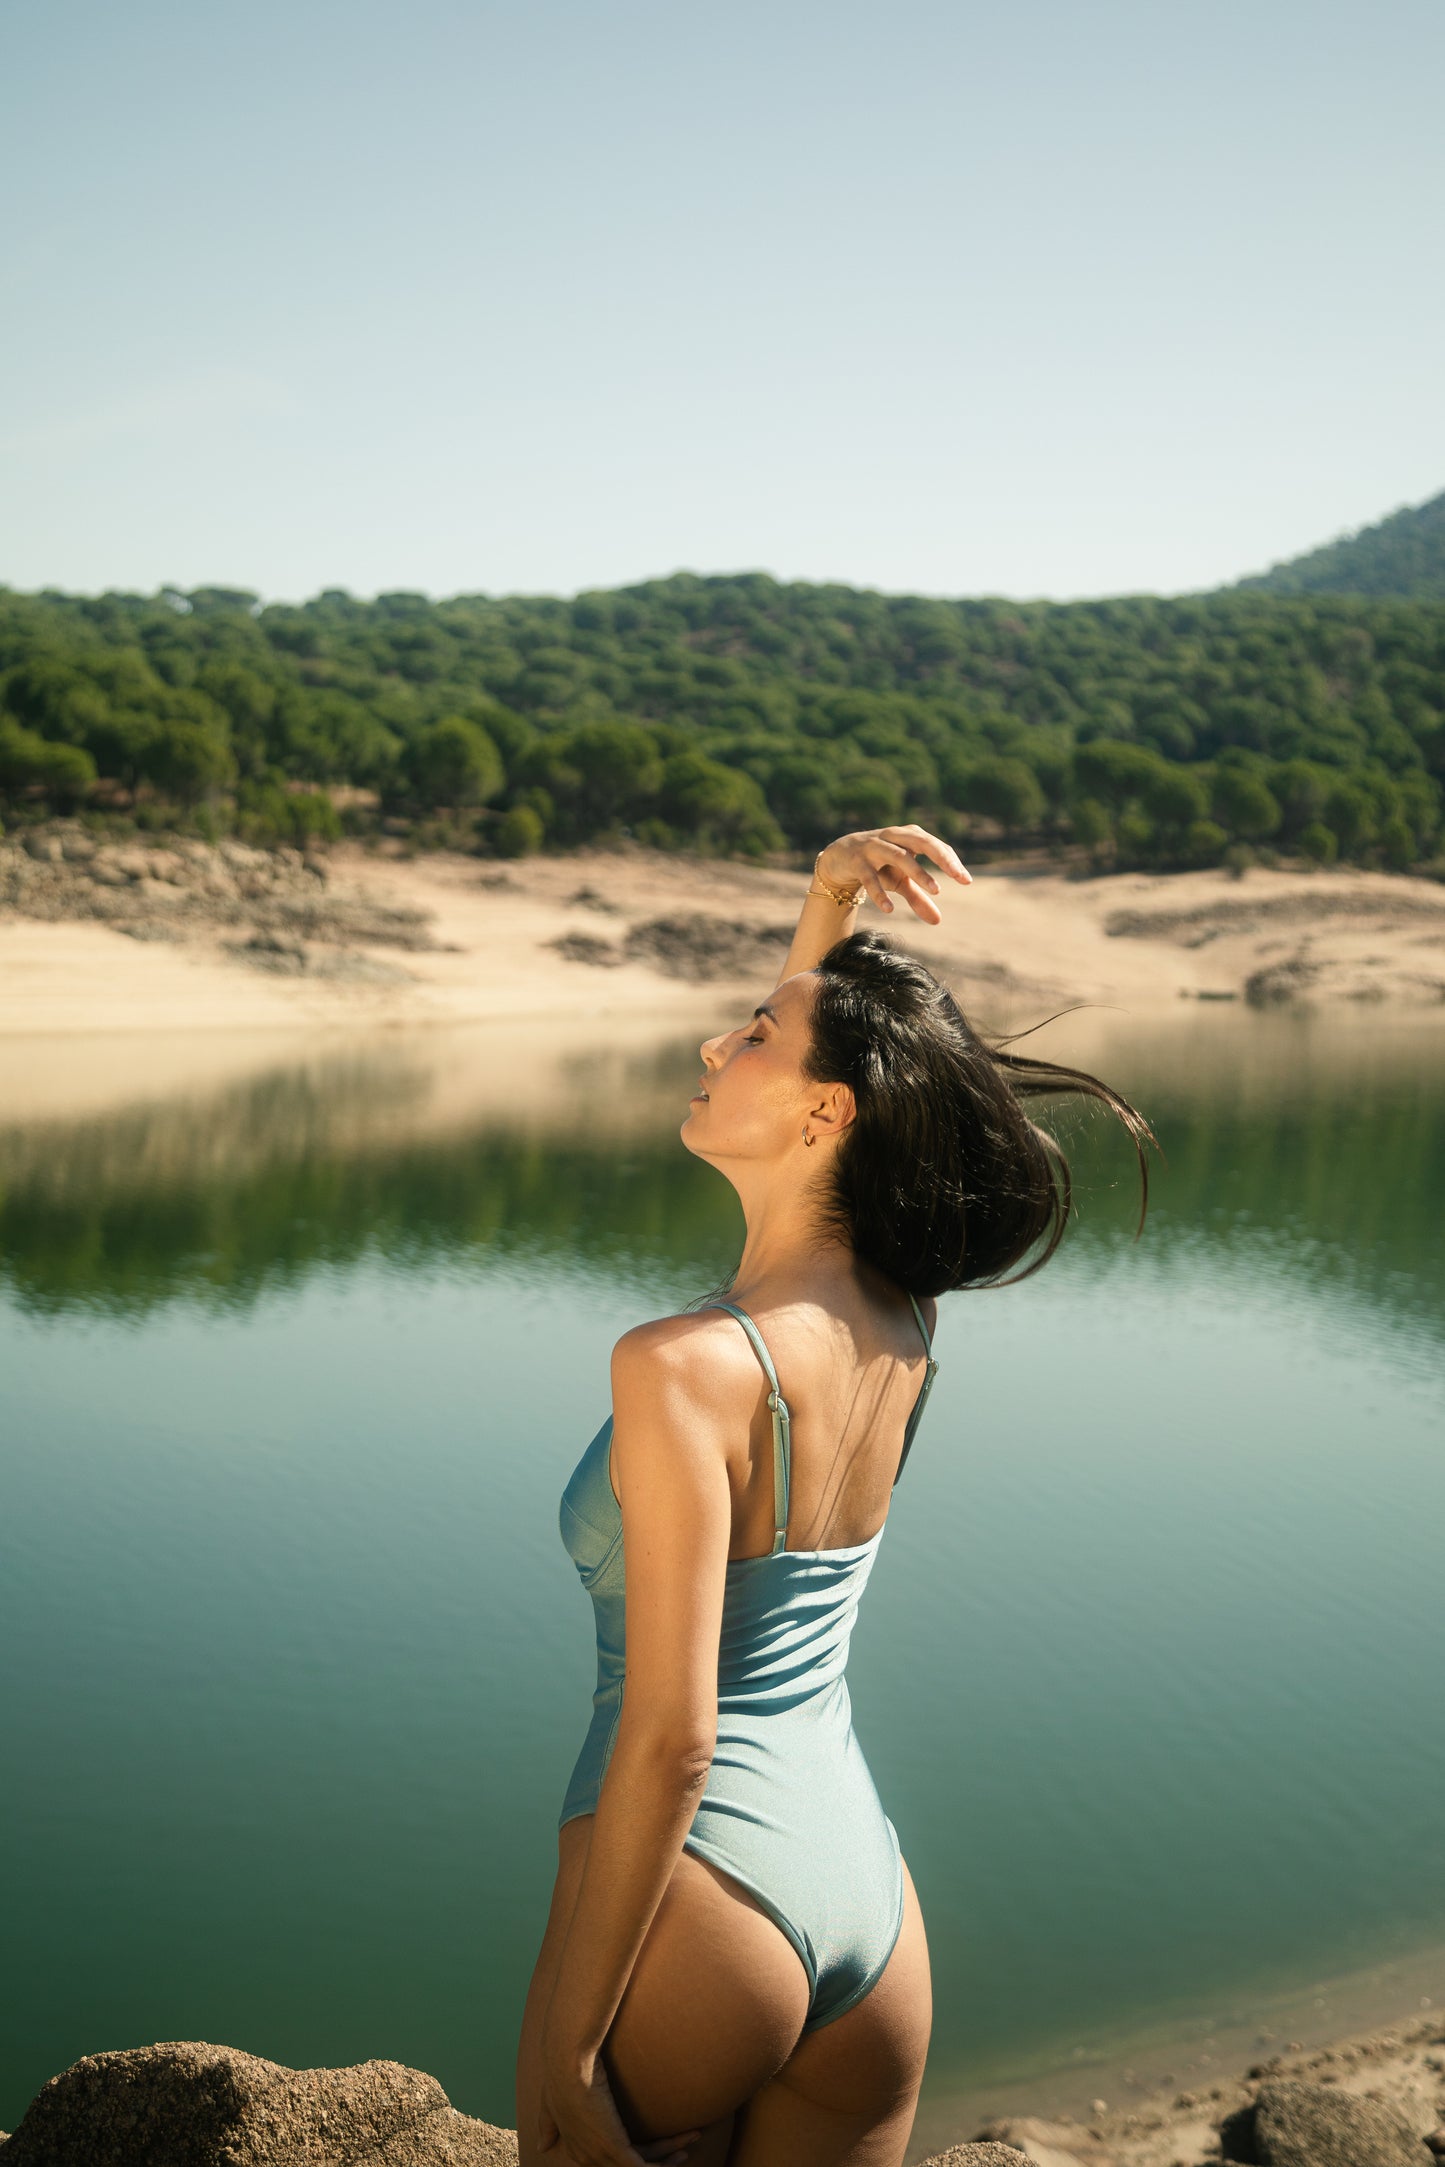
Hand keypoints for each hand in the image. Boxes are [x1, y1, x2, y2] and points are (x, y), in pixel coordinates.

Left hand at [537, 2034, 699, 2166]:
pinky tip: (683, 2150)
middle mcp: (588, 2158)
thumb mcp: (551, 2103)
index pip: (615, 2158)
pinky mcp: (614, 2149)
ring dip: (669, 2157)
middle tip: (683, 2147)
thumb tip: (541, 2145)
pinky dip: (665, 2164)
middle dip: (661, 2158)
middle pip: (632, 2166)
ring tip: (692, 2138)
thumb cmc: (560, 2069)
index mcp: (577, 2148)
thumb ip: (548, 2124)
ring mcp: (600, 2156)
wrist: (567, 2059)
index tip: (661, 2145)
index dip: (640, 2155)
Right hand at [816, 824, 971, 924]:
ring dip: (918, 872)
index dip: (952, 862)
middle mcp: (893, 836)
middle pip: (922, 842)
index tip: (966, 881)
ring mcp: (874, 847)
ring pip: (899, 856)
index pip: (936, 846)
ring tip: (936, 890)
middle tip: (959, 877)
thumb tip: (938, 921)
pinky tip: (889, 909)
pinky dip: (879, 893)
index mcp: (909, 837)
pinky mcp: (857, 861)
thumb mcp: (900, 881)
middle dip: (942, 858)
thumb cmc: (878, 866)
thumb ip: (919, 898)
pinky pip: (870, 877)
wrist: (840, 858)